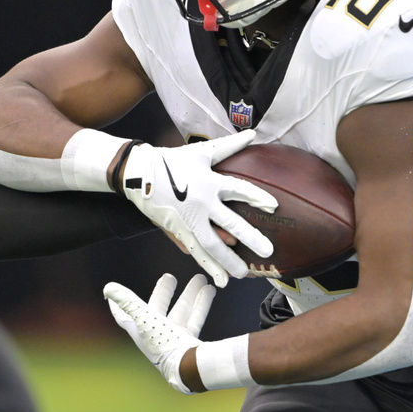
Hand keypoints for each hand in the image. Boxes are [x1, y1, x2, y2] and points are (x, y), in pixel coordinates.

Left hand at [104, 273, 214, 392]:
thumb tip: (108, 288)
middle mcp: (156, 335)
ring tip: (200, 278)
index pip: (124, 316)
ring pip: (181, 311)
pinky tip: (209, 291)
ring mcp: (174, 338)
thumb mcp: (144, 319)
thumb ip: (128, 302)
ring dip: (189, 295)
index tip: (112, 294)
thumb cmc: (164, 344)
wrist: (190, 368)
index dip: (118, 305)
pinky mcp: (190, 342)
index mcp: (140, 331)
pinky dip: (201, 304)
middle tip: (169, 277)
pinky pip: (195, 319)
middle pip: (158, 309)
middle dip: (163, 292)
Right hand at [120, 130, 276, 286]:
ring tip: (242, 273)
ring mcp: (189, 220)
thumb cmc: (173, 161)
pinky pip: (196, 251)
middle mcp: (202, 203)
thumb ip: (229, 146)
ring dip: (228, 261)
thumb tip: (253, 133)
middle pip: (230, 224)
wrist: (139, 173)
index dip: (257, 197)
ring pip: (212, 246)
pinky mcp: (178, 231)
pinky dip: (207, 265)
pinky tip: (219, 278)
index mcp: (209, 182)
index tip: (273, 206)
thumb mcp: (201, 151)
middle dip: (250, 238)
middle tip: (268, 252)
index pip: (239, 190)